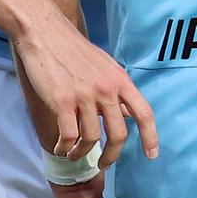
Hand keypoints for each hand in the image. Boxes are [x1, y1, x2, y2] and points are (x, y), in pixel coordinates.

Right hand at [12, 16, 158, 166]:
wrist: (45, 33)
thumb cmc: (74, 50)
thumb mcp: (105, 66)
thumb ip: (117, 90)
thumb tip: (129, 114)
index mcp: (120, 80)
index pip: (144, 113)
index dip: (151, 136)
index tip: (151, 155)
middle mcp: (107, 89)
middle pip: (119, 134)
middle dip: (112, 155)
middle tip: (103, 164)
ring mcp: (85, 95)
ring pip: (91, 138)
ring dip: (81, 152)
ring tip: (73, 153)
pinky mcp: (62, 101)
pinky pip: (68, 135)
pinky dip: (65, 147)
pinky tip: (61, 148)